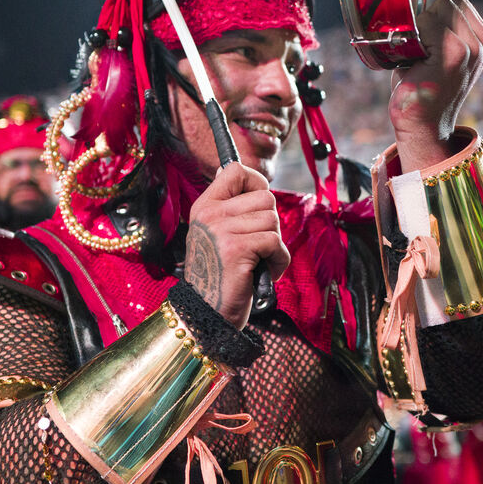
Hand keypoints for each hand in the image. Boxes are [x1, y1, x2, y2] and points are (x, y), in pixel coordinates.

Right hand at [183, 162, 289, 328]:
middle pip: (265, 197)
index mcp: (204, 206)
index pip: (234, 170)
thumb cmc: (220, 276)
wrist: (207, 313)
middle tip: (259, 246)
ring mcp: (221, 230)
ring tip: (260, 262)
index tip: (258, 203)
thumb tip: (242, 176)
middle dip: (270, 223)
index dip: (256, 181)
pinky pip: (275, 242)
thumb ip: (229, 209)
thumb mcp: (216, 234)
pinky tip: (265, 272)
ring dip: (276, 246)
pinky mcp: (236, 249)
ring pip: (272, 220)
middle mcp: (209, 214)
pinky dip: (278, 261)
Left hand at [389, 0, 482, 172]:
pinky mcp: (453, 52)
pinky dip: (411, 33)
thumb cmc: (423, 88)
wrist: (423, 126)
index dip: (431, 10)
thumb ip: (440, 27)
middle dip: (425, 14)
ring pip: (436, 6)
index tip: (423, 36)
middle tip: (417, 45)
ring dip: (418, 25)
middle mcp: (482, 41)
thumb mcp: (439, 54)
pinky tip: (412, 57)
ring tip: (416, 52)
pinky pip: (425, 21)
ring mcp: (470, 47)